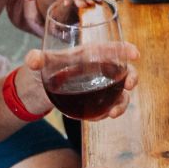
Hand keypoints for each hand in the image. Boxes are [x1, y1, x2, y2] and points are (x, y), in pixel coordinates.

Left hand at [21, 44, 140, 120]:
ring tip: (113, 113)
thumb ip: (35, 59)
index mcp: (87, 55)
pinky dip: (106, 113)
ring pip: (119, 93)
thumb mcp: (37, 63)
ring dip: (122, 103)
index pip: (110, 49)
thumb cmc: (39, 70)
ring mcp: (97, 87)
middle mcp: (97, 70)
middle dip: (131, 77)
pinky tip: (98, 118)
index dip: (124, 49)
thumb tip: (34, 59)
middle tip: (129, 85)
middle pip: (122, 71)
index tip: (135, 53)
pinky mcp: (93, 102)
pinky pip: (107, 107)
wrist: (34, 92)